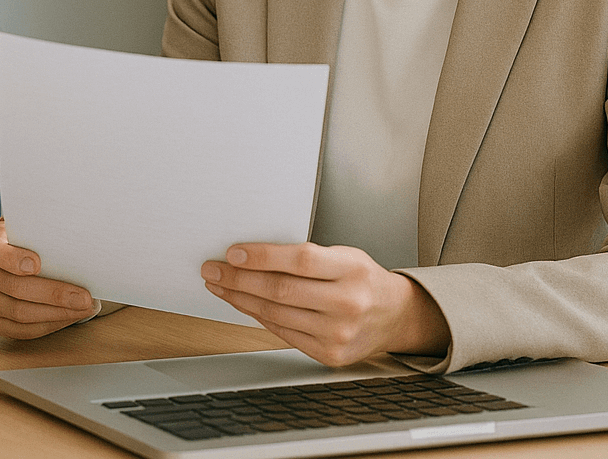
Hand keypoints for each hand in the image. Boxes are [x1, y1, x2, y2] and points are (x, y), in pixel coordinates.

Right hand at [0, 218, 96, 337]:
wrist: (20, 251)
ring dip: (57, 313)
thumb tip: (78, 236)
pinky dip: (50, 325)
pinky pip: (23, 330)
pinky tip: (70, 317)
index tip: (37, 263)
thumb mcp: (36, 225)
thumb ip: (47, 229)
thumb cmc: (34, 237)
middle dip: (54, 294)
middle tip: (84, 297)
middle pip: (16, 288)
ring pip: (21, 313)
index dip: (13, 259)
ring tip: (85, 308)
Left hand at [201, 242, 449, 365]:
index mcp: (353, 270)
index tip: (233, 252)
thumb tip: (253, 255)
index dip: (263, 256)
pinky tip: (244, 305)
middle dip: (239, 279)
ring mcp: (338, 333)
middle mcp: (347, 303)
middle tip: (213, 270)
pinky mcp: (329, 355)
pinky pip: (283, 333)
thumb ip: (308, 256)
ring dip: (241, 299)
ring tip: (220, 286)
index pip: (300, 261)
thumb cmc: (363, 279)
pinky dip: (259, 317)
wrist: (394, 316)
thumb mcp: (345, 256)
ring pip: (276, 314)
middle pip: (281, 290)